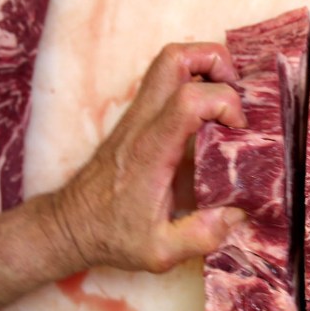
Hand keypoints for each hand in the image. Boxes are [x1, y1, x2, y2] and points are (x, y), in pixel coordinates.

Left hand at [51, 43, 246, 272]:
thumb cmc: (113, 236)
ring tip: (224, 99)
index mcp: (151, 151)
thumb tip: (237, 212)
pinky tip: (207, 114)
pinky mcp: (136, 118)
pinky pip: (165, 80)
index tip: (238, 129)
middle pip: (175, 58)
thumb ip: (201, 235)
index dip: (225, 102)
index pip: (189, 99)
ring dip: (204, 66)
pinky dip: (193, 81)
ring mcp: (137, 115)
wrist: (71, 225)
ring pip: (168, 60)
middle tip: (235, 96)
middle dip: (216, 62)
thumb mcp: (160, 252)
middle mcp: (142, 123)